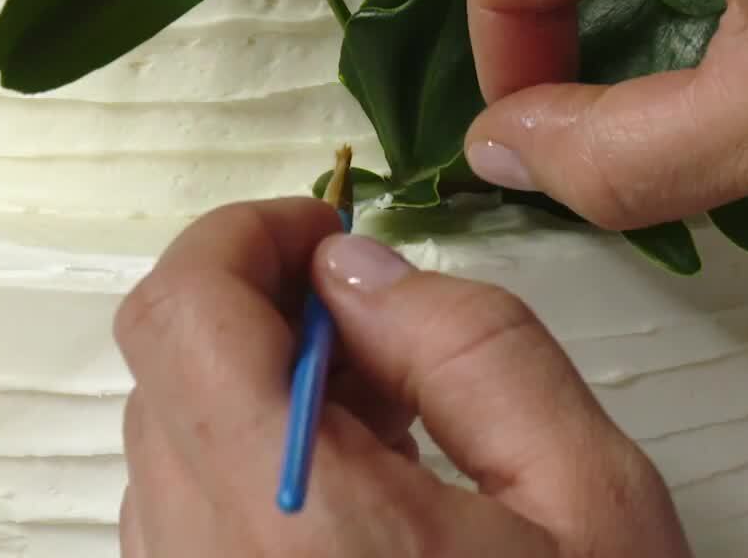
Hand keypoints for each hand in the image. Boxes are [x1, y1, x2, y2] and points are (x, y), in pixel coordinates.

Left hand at [115, 198, 692, 557]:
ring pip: (169, 441)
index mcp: (291, 517)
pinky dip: (252, 467)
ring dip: (256, 391)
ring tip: (393, 424)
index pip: (184, 308)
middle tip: (377, 323)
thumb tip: (362, 268)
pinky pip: (185, 517)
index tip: (325, 231)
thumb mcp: (583, 495)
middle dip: (261, 308)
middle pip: (164, 365)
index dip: (246, 234)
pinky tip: (366, 498)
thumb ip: (474, 348)